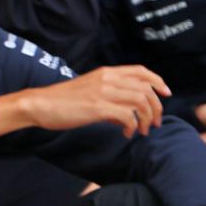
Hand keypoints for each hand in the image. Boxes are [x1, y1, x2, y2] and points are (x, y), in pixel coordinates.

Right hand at [0, 65, 170, 137]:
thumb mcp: (88, 91)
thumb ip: (109, 98)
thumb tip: (126, 116)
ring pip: (140, 101)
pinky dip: (132, 126)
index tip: (166, 94)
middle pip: (145, 88)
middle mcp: (107, 79)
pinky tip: (126, 134)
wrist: (40, 104)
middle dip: (156, 107)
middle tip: (154, 123)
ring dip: (146, 118)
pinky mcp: (97, 107)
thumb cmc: (62, 101)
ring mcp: (103, 92)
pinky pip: (127, 115)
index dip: (158, 81)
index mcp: (106, 72)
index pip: (140, 71)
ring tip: (141, 131)